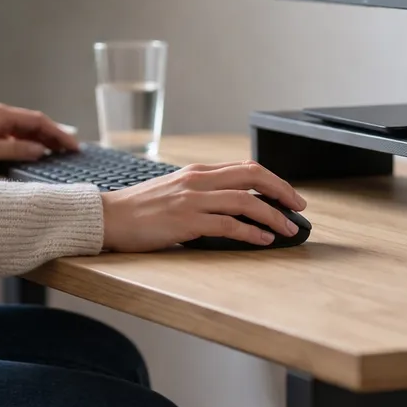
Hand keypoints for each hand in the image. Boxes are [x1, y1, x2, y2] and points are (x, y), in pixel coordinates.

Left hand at [0, 103, 78, 171]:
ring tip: (59, 154)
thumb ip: (16, 150)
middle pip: (35, 124)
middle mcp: (1, 116)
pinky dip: (29, 145)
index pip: (38, 121)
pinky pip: (15, 138)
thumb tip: (40, 150)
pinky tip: (36, 155)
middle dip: (54, 136)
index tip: (73, 146)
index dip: (58, 133)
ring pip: (26, 131)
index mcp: (2, 115)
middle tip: (72, 151)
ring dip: (42, 141)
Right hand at [100, 161, 306, 251]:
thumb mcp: (173, 191)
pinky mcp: (186, 221)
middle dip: (282, 190)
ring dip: (273, 215)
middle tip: (299, 207)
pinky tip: (264, 240)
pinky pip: (228, 224)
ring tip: (289, 229)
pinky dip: (251, 232)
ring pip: (245, 200)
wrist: (108, 217)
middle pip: (252, 175)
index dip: (272, 179)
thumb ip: (200, 193)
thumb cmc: (138, 209)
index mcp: (196, 171)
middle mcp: (197, 180)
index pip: (245, 167)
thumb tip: (231, 207)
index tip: (288, 194)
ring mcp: (192, 199)